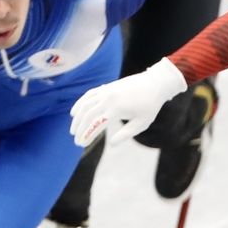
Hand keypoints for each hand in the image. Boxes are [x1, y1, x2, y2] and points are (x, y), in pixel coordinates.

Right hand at [70, 58, 189, 146]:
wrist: (155, 83)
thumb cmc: (150, 105)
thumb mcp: (141, 123)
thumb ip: (126, 134)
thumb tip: (111, 143)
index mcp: (117, 109)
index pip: (96, 124)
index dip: (87, 135)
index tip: (81, 144)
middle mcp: (108, 98)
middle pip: (87, 115)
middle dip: (80, 129)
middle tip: (76, 140)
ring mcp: (105, 91)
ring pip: (85, 105)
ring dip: (77, 118)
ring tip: (73, 129)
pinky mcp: (106, 87)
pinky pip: (88, 95)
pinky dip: (80, 104)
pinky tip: (74, 112)